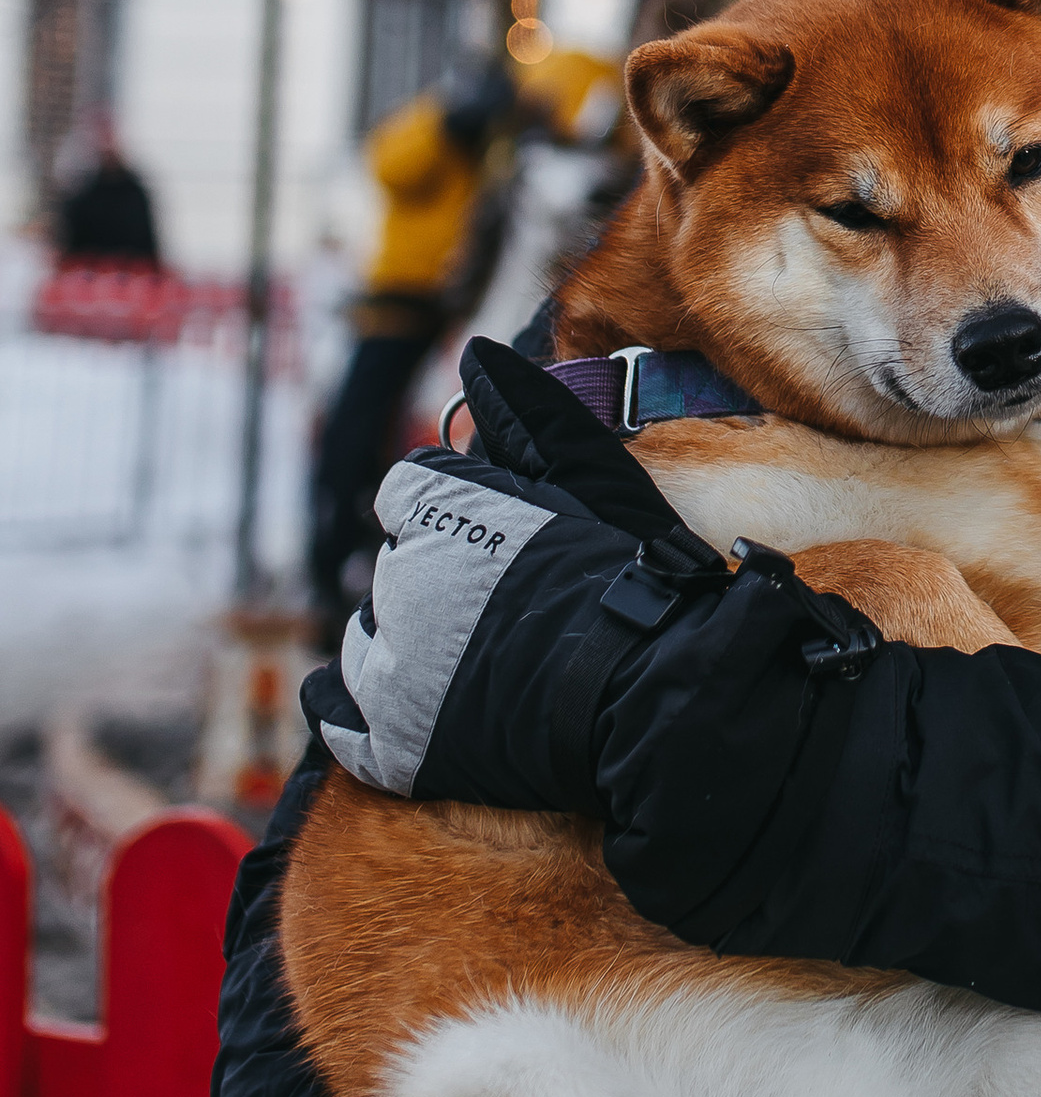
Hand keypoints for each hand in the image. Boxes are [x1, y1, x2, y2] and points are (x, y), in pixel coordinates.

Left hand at [305, 336, 869, 827]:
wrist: (649, 695)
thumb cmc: (631, 578)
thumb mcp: (587, 476)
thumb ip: (522, 410)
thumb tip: (474, 352)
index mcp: (433, 515)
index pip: (406, 493)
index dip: (452, 513)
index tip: (498, 540)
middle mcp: (396, 586)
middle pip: (393, 568)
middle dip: (436, 579)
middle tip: (508, 607)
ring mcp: (389, 671)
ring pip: (364, 638)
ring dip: (401, 641)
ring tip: (474, 658)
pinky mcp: (390, 743)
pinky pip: (335, 714)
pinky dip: (355, 705)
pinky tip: (397, 703)